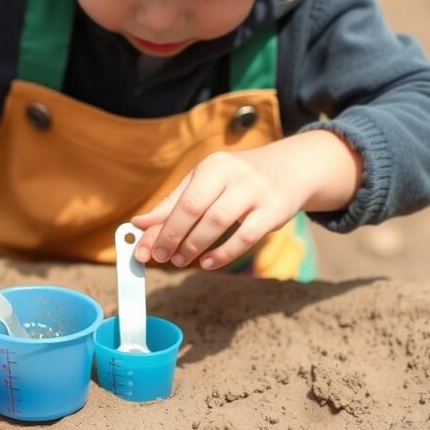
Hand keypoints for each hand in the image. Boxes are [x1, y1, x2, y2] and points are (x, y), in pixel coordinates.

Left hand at [131, 130, 361, 269]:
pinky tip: (208, 263)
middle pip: (195, 209)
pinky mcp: (274, 211)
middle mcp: (234, 174)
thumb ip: (173, 204)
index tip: (144, 249)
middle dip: (173, 236)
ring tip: (180, 260)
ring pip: (218, 222)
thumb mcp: (205, 183)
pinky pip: (246, 237)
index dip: (160, 227)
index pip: (181, 200)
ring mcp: (256, 192)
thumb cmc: (238, 179)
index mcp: (212, 166)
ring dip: (195, 245)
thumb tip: (139, 224)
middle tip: (161, 257)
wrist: (291, 170)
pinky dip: (224, 253)